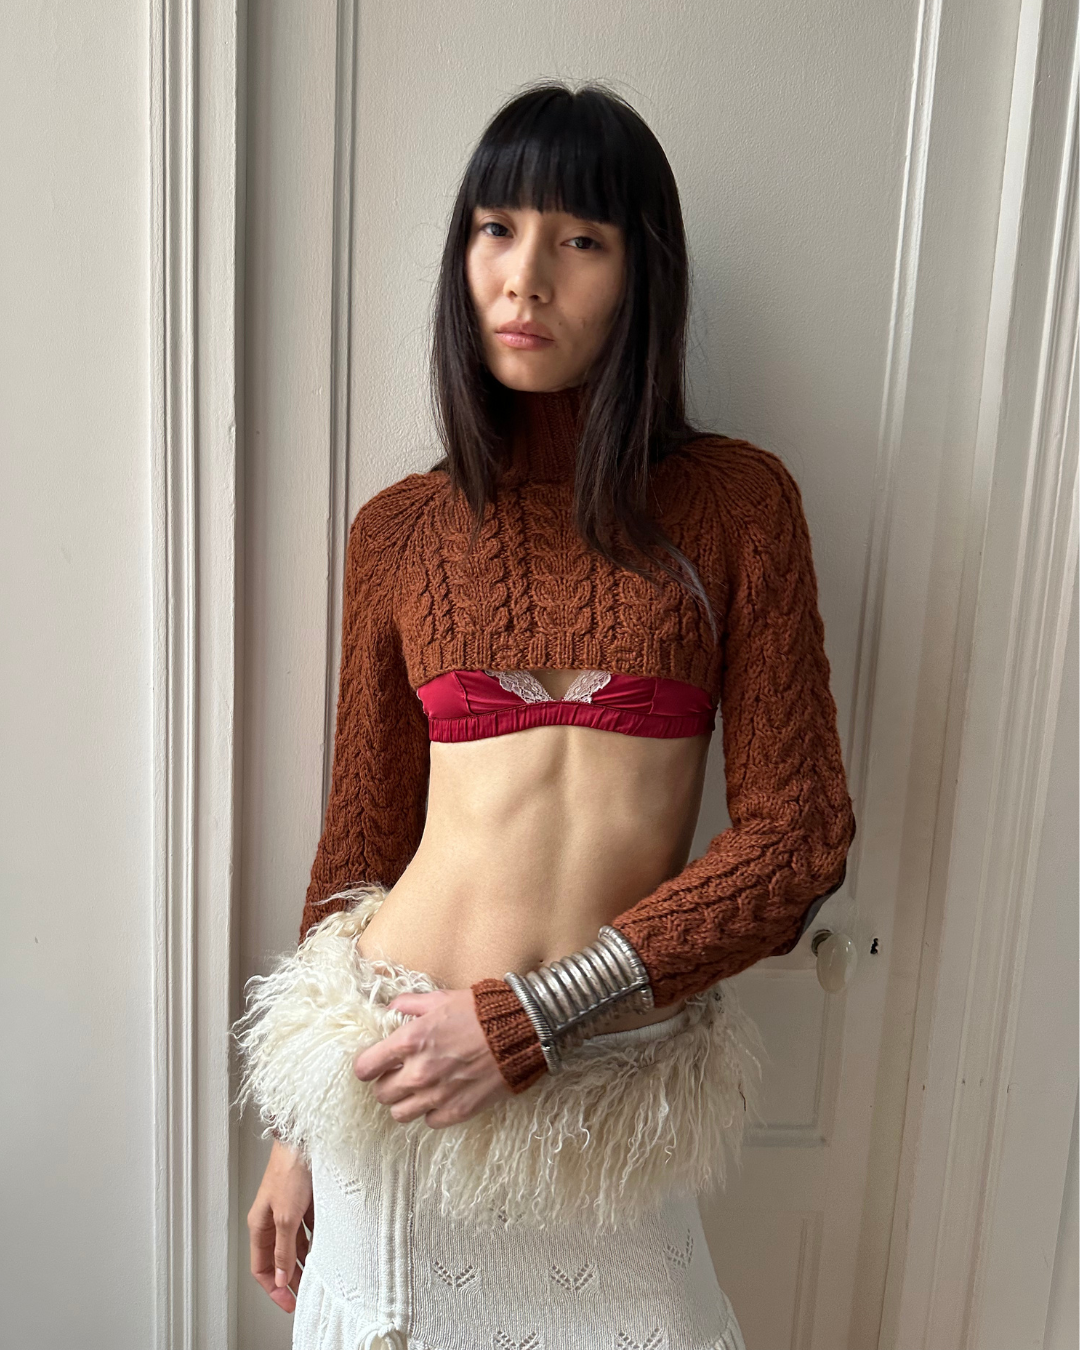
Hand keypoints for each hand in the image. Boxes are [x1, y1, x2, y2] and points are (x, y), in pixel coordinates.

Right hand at [247, 1138, 313, 1313]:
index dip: (273, 1288)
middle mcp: (272, 1219)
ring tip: (318, 1275)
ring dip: (304, 1260)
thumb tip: (281, 1276)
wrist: (305, 1139)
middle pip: (278, 1258)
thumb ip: (284, 1248)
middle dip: (290, 1277)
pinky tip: (325, 1248)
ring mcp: (289, 1210)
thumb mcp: (287, 1217)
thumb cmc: (290, 1169)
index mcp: (259, 1224)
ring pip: (294, 1245)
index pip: (261, 1267)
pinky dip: (315, 1241)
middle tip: (306, 1292)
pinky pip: (308, 1229)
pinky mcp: (305, 1201)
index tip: (289, 1303)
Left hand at [353, 988, 511, 1126]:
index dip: (367, 1066)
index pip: (365, 1068)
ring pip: (399, 1114)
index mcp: (410, 1041)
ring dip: (405, 1101)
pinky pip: (428, 1122)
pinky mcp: (457, 1112)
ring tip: (418, 1089)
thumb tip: (392, 1009)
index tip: (374, 1064)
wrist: (521, 1032)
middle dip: (386, 1083)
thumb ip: (410, 1004)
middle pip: (381, 1094)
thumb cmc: (481, 1012)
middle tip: (399, 1073)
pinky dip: (431, 1111)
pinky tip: (440, 1095)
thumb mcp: (441, 998)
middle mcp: (418, 1073)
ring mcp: (437, 1096)